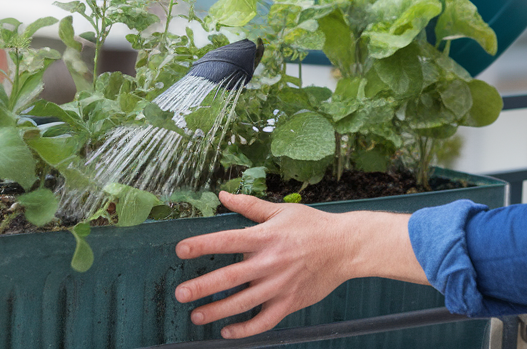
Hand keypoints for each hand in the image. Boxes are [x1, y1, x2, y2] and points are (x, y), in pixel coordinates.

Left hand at [174, 191, 423, 338]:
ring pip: (243, 303)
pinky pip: (264, 321)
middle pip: (229, 277)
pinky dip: (245, 330)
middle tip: (181, 293)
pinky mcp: (290, 302)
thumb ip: (250, 207)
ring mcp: (280, 285)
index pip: (227, 241)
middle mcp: (270, 263)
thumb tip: (224, 195)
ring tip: (197, 316)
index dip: (202, 245)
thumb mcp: (282, 211)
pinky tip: (228, 331)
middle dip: (202, 287)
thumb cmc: (313, 226)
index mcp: (266, 237)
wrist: (346, 247)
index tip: (180, 250)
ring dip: (217, 311)